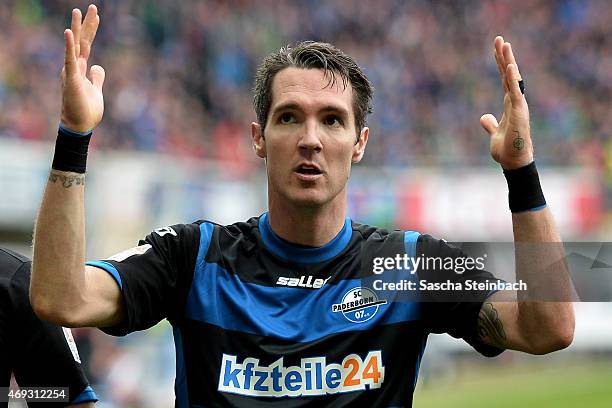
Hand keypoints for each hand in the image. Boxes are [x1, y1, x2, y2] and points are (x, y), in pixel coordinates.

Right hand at [60, 5, 104, 132]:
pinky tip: (68, 32)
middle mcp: (74, 66)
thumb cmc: (86, 110)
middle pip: (82, 41)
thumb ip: (96, 78)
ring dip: (76, 28)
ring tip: (77, 11)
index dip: (92, 30)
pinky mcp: (72, 78)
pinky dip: (69, 45)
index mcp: (80, 68)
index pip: (86, 44)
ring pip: (75, 46)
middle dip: (87, 24)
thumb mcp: (96, 90)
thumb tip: (98, 66)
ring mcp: (72, 71)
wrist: (80, 126)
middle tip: (93, 7)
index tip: (96, 15)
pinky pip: (70, 59)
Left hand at [480, 36, 532, 169]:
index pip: (504, 79)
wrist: (514, 162)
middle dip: (504, 56)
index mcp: (509, 104)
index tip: (497, 48)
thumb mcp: (494, 133)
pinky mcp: (519, 112)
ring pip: (513, 79)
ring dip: (508, 62)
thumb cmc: (507, 149)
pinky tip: (510, 66)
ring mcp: (518, 105)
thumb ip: (490, 123)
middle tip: (499, 39)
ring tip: (505, 44)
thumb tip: (484, 117)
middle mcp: (515, 101)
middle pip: (508, 74)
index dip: (501, 64)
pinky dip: (513, 79)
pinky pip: (516, 92)